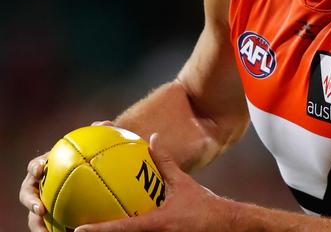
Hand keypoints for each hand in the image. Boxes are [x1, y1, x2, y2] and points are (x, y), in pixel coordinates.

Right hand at [19, 121, 113, 230]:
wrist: (93, 172)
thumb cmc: (91, 156)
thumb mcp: (95, 145)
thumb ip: (99, 133)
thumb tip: (105, 123)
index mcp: (47, 167)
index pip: (35, 166)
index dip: (35, 167)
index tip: (40, 168)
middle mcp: (41, 186)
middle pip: (28, 194)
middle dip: (30, 202)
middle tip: (40, 209)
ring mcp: (46, 202)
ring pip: (35, 215)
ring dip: (38, 224)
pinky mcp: (54, 217)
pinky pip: (53, 226)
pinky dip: (56, 231)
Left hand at [75, 133, 231, 231]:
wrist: (226, 226)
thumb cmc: (204, 206)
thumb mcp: (183, 183)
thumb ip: (165, 162)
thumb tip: (152, 139)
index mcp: (156, 224)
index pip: (122, 228)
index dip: (98, 230)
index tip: (78, 229)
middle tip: (74, 231)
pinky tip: (117, 227)